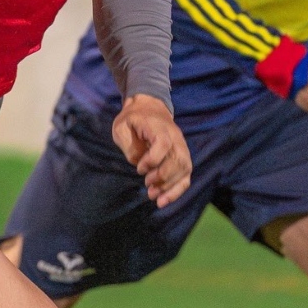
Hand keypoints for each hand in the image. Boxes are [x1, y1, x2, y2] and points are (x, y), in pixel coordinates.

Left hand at [111, 94, 191, 208]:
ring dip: (171, 187)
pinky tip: (166, 199)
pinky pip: (186, 174)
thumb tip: (139, 162)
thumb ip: (129, 146)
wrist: (150, 108)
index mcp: (159, 127)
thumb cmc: (133, 119)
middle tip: (148, 186)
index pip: (163, 144)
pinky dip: (178, 189)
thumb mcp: (121, 127)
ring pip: (185, 169)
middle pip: (178, 160)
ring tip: (155, 196)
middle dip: (163, 178)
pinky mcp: (183, 156)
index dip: (153, 160)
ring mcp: (182, 147)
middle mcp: (175, 138)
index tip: (140, 169)